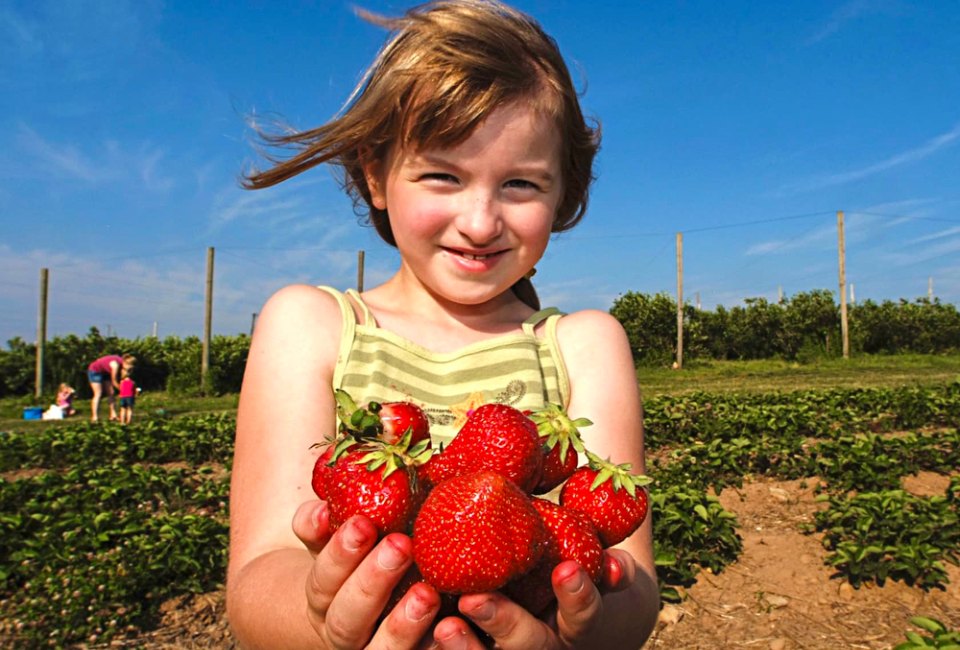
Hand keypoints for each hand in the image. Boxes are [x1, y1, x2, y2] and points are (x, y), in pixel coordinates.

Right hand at [292, 500, 441, 648]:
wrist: (366, 612)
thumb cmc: (355, 563)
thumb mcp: (333, 544)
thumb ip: (320, 525)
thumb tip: (322, 510)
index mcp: (323, 600)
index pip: (322, 581)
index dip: (339, 554)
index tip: (362, 522)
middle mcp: (344, 633)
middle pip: (347, 618)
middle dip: (372, 581)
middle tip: (400, 545)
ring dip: (403, 624)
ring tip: (427, 593)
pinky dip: (436, 646)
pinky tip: (454, 624)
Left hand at [432, 551, 636, 649]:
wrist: (570, 610)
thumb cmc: (575, 564)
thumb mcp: (593, 550)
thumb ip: (594, 531)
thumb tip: (602, 483)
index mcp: (579, 622)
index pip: (584, 612)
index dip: (577, 595)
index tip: (569, 569)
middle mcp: (548, 646)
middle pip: (529, 646)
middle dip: (503, 622)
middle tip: (474, 599)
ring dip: (466, 648)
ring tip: (442, 626)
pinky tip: (415, 634)